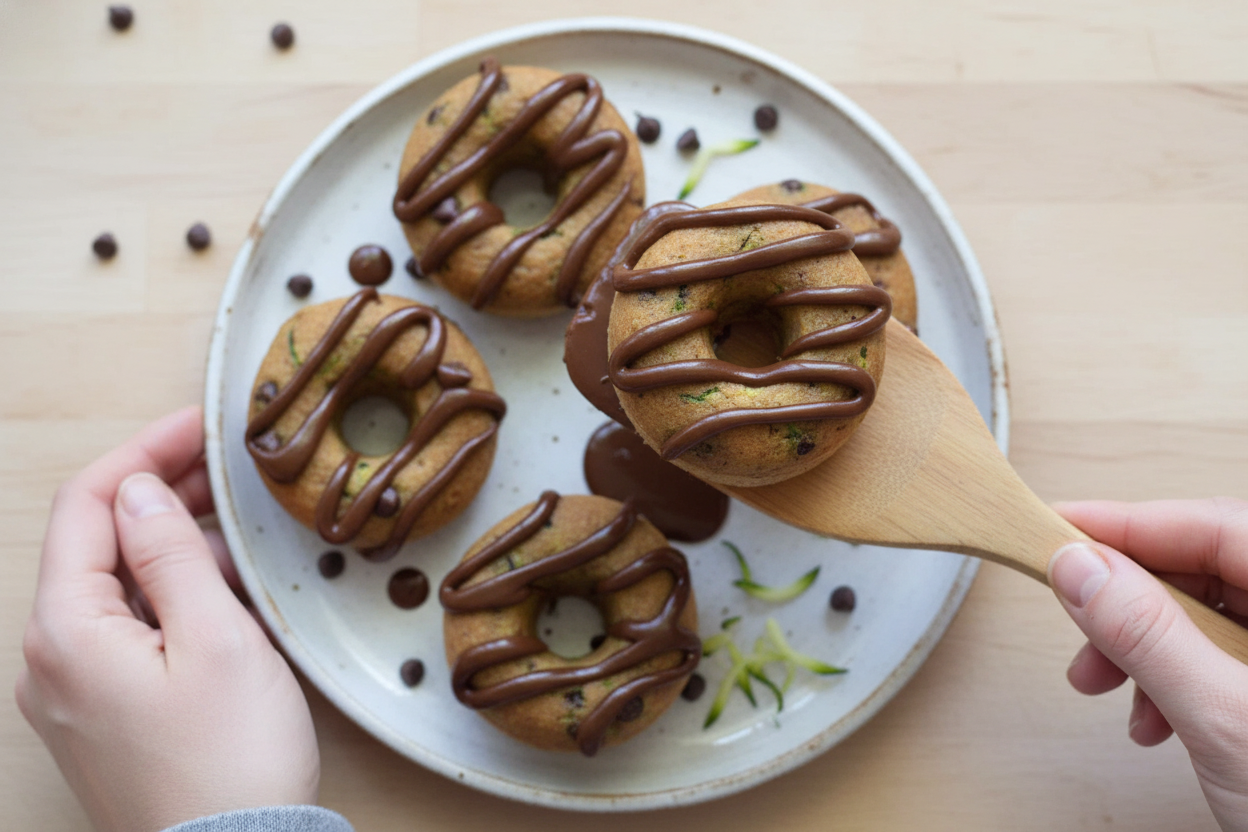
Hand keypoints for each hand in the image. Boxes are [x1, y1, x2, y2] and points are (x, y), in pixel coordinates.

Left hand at [15, 406, 319, 831]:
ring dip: (173, 549)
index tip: (200, 425)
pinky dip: (173, 598)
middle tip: (230, 469)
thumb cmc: (230, 760)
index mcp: (66, 630)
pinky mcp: (104, 714)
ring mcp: (73, 691)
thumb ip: (170, 553)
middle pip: (97, 544)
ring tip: (242, 535)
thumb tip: (141, 490)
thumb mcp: (216, 637)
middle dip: (161, 496)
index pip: (88, 506)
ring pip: (117, 588)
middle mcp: (51, 658)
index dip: (145, 452)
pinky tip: (226, 596)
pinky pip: (129, 631)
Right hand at [1050, 498, 1247, 831]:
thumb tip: (1080, 568)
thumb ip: (1149, 635)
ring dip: (1142, 645)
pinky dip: (1172, 678)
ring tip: (1102, 686)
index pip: (1215, 526)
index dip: (1130, 523)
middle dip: (1128, 599)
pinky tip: (1152, 720)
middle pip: (1207, 568)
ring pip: (1208, 614)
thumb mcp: (1223, 720)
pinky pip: (1221, 657)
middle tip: (1072, 617)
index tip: (1060, 526)